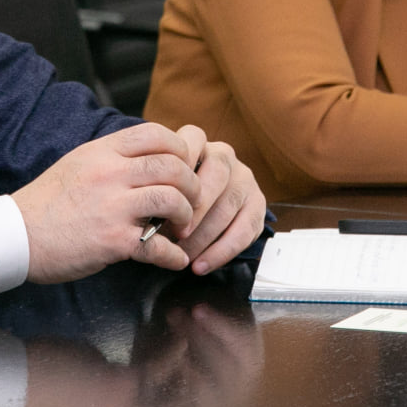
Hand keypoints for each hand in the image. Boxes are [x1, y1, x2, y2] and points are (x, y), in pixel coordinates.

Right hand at [15, 123, 200, 282]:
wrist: (16, 235)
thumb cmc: (48, 201)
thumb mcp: (80, 162)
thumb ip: (114, 156)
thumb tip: (150, 154)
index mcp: (103, 151)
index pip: (157, 134)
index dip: (179, 149)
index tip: (183, 166)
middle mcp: (110, 174)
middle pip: (173, 167)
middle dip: (191, 186)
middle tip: (191, 201)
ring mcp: (113, 207)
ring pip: (172, 200)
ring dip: (186, 216)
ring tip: (181, 228)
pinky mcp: (112, 241)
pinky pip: (157, 246)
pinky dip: (173, 256)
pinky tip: (175, 259)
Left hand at [159, 126, 267, 276]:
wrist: (193, 213)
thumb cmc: (168, 199)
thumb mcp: (160, 187)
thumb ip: (157, 192)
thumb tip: (148, 219)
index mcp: (198, 144)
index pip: (193, 142)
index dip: (179, 171)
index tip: (162, 199)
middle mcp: (224, 156)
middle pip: (217, 174)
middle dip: (195, 208)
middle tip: (176, 234)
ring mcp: (244, 178)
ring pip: (230, 203)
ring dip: (206, 235)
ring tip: (184, 255)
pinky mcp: (257, 204)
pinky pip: (246, 229)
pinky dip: (222, 251)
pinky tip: (202, 264)